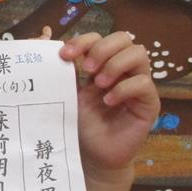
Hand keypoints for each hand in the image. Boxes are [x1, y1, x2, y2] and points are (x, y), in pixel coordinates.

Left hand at [59, 31, 158, 174]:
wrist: (90, 155)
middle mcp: (122, 70)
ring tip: (98, 83)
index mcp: (101, 64)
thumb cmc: (78, 123)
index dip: (83, 41)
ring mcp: (138, 85)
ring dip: (115, 64)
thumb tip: (42, 35)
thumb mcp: (65, 91)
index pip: (99, 37)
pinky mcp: (149, 103)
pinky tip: (108, 101)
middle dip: (102, 48)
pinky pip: (144, 83)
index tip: (64, 55)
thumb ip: (58, 66)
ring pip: (139, 53)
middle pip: (123, 38)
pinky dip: (124, 88)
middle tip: (86, 68)